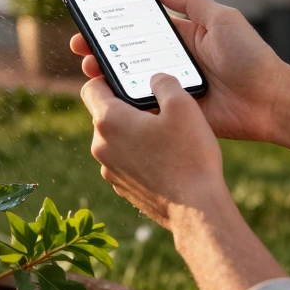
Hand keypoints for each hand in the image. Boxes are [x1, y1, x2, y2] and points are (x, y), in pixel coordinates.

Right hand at [70, 0, 287, 142]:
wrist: (271, 100)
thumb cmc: (250, 56)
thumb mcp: (221, 18)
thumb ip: (189, 2)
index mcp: (181, 39)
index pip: (139, 28)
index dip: (115, 23)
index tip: (91, 18)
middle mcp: (171, 64)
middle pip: (127, 54)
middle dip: (101, 48)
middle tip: (81, 45)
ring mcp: (170, 90)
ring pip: (130, 82)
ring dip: (107, 75)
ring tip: (89, 68)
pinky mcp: (174, 115)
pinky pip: (144, 109)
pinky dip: (125, 104)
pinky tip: (106, 97)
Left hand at [81, 74, 227, 227]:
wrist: (197, 211)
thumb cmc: (189, 155)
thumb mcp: (183, 105)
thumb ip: (164, 82)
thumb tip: (154, 78)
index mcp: (109, 121)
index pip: (91, 87)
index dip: (107, 78)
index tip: (129, 79)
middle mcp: (101, 146)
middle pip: (105, 114)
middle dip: (127, 107)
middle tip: (157, 107)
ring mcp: (109, 170)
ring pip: (115, 139)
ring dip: (133, 132)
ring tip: (165, 134)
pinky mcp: (122, 187)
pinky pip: (125, 160)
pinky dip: (138, 154)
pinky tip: (165, 158)